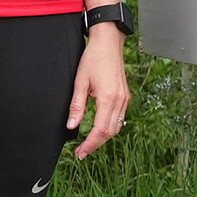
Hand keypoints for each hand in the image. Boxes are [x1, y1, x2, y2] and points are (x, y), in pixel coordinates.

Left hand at [66, 24, 129, 158]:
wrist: (109, 43)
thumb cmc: (93, 58)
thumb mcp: (80, 82)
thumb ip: (76, 106)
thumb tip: (71, 125)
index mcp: (109, 98)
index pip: (100, 130)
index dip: (90, 144)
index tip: (80, 153)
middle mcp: (120, 101)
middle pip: (110, 132)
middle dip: (96, 144)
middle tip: (82, 152)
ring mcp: (125, 98)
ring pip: (117, 127)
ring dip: (103, 137)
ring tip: (89, 143)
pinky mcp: (125, 95)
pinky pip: (120, 118)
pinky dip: (110, 127)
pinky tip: (99, 129)